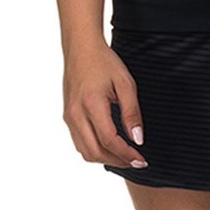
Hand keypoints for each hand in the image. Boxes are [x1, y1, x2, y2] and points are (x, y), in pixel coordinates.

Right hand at [62, 38, 147, 167]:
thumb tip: (137, 139)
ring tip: (124, 156)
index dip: (127, 154)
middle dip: (117, 161)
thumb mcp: (125, 84)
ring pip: (85, 152)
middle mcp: (76, 114)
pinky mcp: (68, 117)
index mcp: (91, 105)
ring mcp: (69, 117)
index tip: (141, 159)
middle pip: (95, 152)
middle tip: (135, 161)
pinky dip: (95, 151)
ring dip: (106, 159)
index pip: (109, 141)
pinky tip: (109, 147)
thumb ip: (132, 113)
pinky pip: (80, 143)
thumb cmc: (103, 62)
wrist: (80, 48)